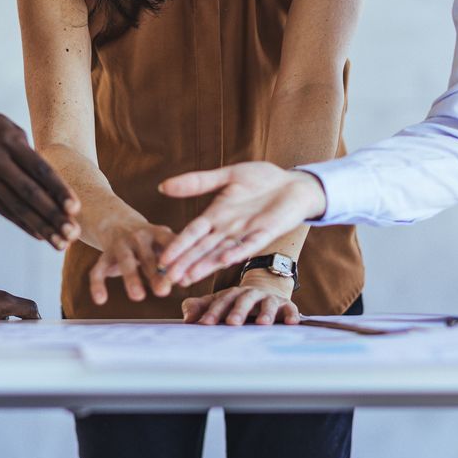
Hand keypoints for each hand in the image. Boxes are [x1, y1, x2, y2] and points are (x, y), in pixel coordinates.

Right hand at [0, 99, 80, 249]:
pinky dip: (22, 224)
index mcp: (10, 141)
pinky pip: (3, 210)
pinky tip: (39, 235)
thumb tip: (51, 179)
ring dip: (41, 227)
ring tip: (60, 243)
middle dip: (53, 215)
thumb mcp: (7, 127)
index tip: (76, 208)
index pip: (40, 170)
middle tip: (73, 233)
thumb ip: (27, 151)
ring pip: (17, 206)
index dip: (59, 190)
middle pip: (30, 193)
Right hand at [89, 221, 176, 304]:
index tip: (182, 274)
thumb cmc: (150, 242)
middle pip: (147, 256)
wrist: (117, 222)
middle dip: (155, 273)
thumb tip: (185, 281)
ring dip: (131, 278)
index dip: (175, 257)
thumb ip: (173, 263)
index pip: (169, 243)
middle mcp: (138, 237)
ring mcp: (120, 245)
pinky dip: (97, 284)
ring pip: (124, 261)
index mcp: (157, 233)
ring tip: (138, 297)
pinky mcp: (104, 256)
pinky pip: (98, 270)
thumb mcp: (162, 245)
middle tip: (164, 291)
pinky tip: (100, 300)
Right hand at [156, 163, 327, 285]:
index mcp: (216, 215)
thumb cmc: (262, 179)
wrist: (295, 183)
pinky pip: (249, 245)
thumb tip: (162, 186)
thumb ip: (196, 182)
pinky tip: (224, 261)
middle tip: (168, 281)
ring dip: (205, 266)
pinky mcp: (266, 233)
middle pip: (202, 249)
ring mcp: (246, 233)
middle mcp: (227, 229)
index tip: (161, 261)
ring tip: (188, 279)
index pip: (191, 233)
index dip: (177, 247)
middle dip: (185, 264)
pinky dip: (236, 252)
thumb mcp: (226, 176)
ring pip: (221, 252)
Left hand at [181, 274, 300, 325]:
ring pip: (267, 303)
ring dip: (265, 313)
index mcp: (232, 294)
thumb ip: (201, 308)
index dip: (213, 312)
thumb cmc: (237, 301)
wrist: (267, 286)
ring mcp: (269, 298)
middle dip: (238, 311)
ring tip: (263, 323)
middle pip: (244, 300)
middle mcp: (250, 293)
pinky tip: (291, 322)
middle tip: (232, 323)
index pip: (221, 302)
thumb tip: (186, 317)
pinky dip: (291, 314)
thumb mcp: (220, 302)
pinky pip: (290, 308)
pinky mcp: (285, 304)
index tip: (205, 324)